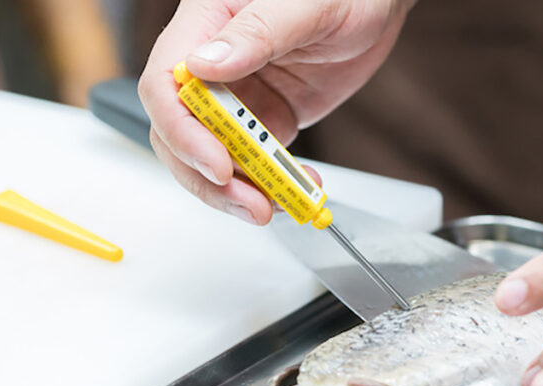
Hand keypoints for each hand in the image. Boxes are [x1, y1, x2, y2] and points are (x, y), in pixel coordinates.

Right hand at [138, 0, 413, 223]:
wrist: (376, 5)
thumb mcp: (306, 3)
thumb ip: (257, 31)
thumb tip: (205, 64)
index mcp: (205, 23)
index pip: (166, 85)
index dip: (183, 132)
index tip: (218, 164)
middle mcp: (212, 64)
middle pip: (179, 132)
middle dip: (208, 176)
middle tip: (251, 203)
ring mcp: (237, 96)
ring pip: (212, 155)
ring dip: (238, 191)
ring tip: (276, 207)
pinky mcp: (266, 119)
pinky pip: (254, 162)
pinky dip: (271, 185)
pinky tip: (298, 190)